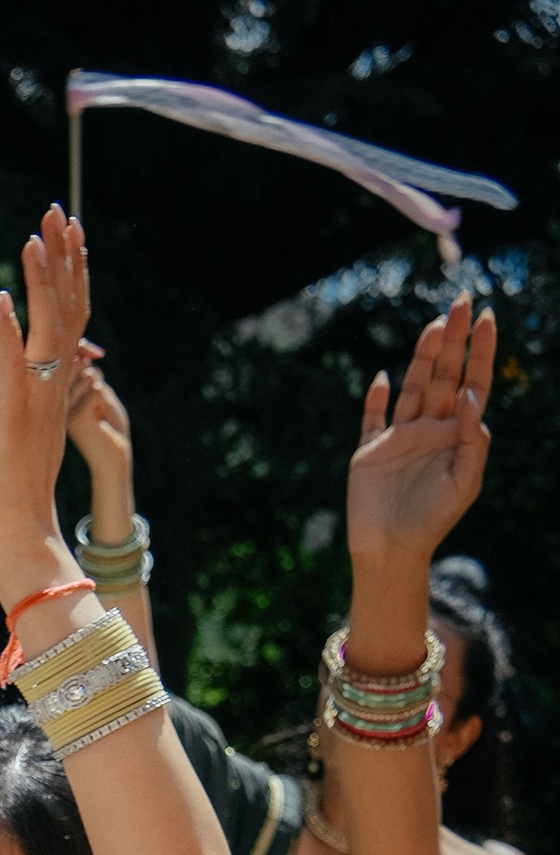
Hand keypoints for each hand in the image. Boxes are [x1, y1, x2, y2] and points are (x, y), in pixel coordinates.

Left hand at [0, 206, 92, 605]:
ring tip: (34, 236)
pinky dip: (9, 331)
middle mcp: (55, 383)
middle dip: (65, 256)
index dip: (72, 271)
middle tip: (59, 209)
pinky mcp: (13, 414)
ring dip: (42, 279)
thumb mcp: (30, 428)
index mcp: (59, 384)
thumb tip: (36, 367)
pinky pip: (14, 365)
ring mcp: (37, 396)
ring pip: (48, 326)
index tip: (68, 231)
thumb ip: (35, 393)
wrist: (20, 531)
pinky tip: (0, 300)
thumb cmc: (17, 489)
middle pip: (70, 306)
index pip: (73, 315)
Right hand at [65, 343, 135, 513]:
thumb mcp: (97, 390)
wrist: (112, 455)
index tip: (95, 354)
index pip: (63, 356)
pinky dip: (104, 399)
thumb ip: (88, 371)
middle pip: (76, 360)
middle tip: (96, 399)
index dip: (82, 348)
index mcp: (54, 394)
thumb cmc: (107, 423)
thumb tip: (85, 355)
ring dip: (101, 389)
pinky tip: (99, 419)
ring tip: (97, 412)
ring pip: (87, 372)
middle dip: (93, 371)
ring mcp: (61, 408)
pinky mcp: (73, 416)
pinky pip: (95, 387)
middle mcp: (52, 400)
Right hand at [346, 291, 492, 578]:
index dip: (480, 351)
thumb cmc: (432, 522)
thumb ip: (472, 438)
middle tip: (461, 301)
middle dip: (453, 339)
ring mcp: (398, 439)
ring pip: (413, 387)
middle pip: (444, 375)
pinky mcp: (369, 453)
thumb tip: (470, 393)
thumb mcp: (464, 482)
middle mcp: (429, 430)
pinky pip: (372, 419)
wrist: (391, 553)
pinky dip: (376, 398)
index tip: (485, 318)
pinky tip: (384, 378)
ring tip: (435, 325)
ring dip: (423, 356)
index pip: (473, 383)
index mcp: (455, 436)